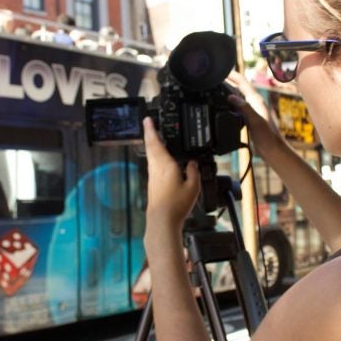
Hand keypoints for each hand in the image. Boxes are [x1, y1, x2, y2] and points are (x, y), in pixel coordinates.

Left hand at [143, 117, 200, 232]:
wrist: (162, 221)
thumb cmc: (176, 205)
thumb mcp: (193, 187)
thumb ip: (193, 172)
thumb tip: (193, 163)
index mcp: (165, 165)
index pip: (156, 142)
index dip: (151, 130)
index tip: (147, 119)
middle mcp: (156, 168)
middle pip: (150, 147)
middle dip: (150, 134)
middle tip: (148, 123)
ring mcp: (152, 176)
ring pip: (151, 155)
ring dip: (152, 145)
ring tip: (155, 137)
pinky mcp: (153, 184)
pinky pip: (154, 164)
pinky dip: (156, 156)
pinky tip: (161, 159)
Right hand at [226, 71, 281, 154]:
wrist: (273, 149)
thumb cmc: (267, 137)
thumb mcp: (255, 121)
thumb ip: (244, 108)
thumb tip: (231, 96)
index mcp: (256, 100)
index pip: (243, 83)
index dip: (233, 75)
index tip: (223, 71)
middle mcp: (255, 103)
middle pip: (240, 87)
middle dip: (230, 80)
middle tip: (218, 76)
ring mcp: (252, 110)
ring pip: (239, 95)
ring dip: (230, 89)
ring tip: (220, 86)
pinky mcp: (250, 117)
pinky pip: (238, 105)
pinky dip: (231, 101)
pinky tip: (226, 105)